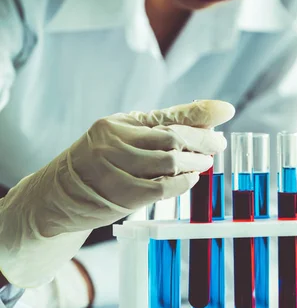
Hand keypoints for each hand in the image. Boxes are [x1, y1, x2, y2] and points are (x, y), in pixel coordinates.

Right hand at [0, 100, 234, 287]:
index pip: (168, 116)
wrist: (58, 196)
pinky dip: (182, 183)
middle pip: (172, 137)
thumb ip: (162, 128)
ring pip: (170, 161)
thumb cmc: (100, 163)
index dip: (201, 114)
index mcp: (118, 123)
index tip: (227, 111)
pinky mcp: (120, 194)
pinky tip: (190, 179)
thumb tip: (210, 120)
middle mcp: (114, 141)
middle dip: (203, 141)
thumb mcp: (124, 137)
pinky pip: (162, 188)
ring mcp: (115, 168)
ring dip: (195, 163)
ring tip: (205, 163)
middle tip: (218, 145)